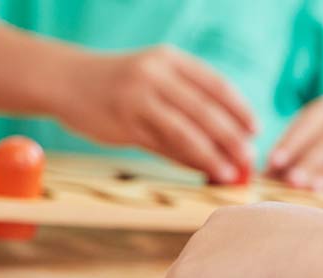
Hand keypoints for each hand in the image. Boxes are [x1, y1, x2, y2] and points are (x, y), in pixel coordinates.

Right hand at [59, 45, 256, 182]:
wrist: (66, 81)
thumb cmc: (119, 83)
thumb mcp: (153, 77)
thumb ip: (186, 98)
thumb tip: (227, 136)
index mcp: (170, 59)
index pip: (216, 85)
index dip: (239, 109)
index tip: (256, 130)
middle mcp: (156, 75)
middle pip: (205, 111)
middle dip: (232, 138)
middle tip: (249, 159)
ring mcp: (138, 99)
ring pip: (185, 132)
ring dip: (211, 156)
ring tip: (229, 173)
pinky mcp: (124, 124)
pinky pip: (162, 146)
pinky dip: (185, 161)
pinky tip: (199, 172)